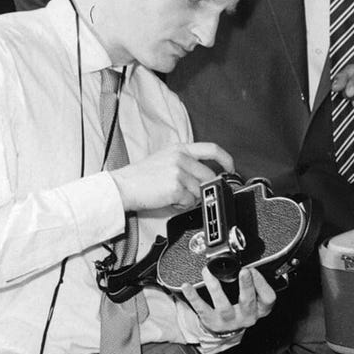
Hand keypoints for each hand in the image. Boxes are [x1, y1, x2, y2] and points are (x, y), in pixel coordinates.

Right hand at [111, 142, 232, 213]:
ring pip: (200, 191)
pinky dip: (182, 205)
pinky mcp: (176, 187)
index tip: (231, 168)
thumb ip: (186, 163)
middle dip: (203, 188)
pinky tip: (168, 199)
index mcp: (179, 148)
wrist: (122, 187)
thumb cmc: (140, 177)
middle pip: (209, 176)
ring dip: (190, 198)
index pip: (212, 149)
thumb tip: (207, 176)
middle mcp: (181, 157)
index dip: (226, 159)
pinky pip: (190, 201)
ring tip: (171, 194)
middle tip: (187, 193)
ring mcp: (179, 171)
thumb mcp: (164, 159)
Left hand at [184, 266, 275, 333]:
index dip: (262, 284)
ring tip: (209, 273)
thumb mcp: (256, 300)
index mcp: (260, 309)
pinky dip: (193, 297)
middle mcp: (246, 316)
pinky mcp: (212, 321)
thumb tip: (249, 264)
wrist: (227, 330)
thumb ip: (255, 285)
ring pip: (222, 305)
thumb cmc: (242, 310)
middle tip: (244, 271)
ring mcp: (228, 320)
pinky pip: (201, 308)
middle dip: (246, 286)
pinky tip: (187, 287)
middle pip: (247, 302)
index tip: (253, 269)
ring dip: (215, 288)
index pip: (268, 298)